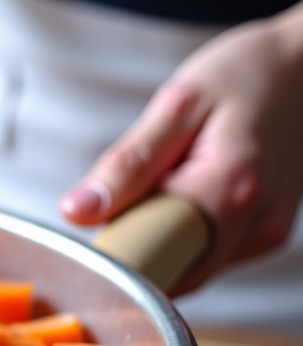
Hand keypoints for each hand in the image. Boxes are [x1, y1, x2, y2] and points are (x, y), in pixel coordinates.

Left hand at [60, 5, 302, 293]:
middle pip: (171, 271)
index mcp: (230, 189)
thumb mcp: (177, 106)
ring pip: (189, 266)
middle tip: (134, 193)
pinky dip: (187, 232)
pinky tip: (191, 192)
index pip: (154, 260)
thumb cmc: (244, 75)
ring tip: (171, 182)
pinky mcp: (267, 236)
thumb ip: (127, 165)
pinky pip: (209, 255)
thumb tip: (78, 212)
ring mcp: (267, 234)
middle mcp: (257, 223)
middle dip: (139, 243)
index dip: (120, 251)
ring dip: (164, 236)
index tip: (102, 226)